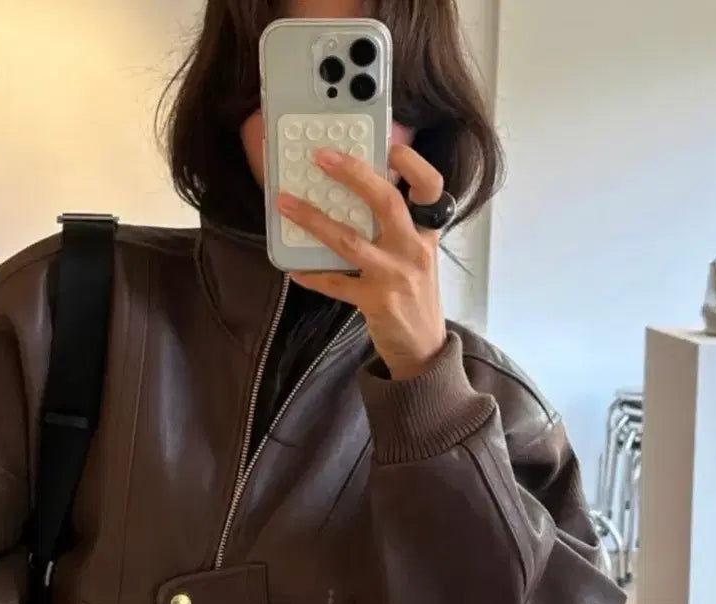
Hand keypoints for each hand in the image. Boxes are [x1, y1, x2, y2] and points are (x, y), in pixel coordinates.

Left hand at [277, 144, 446, 380]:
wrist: (423, 347)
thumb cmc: (415, 296)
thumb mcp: (418, 257)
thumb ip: (398, 229)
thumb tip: (356, 196)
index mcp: (426, 234)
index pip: (430, 189)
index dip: (412, 163)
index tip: (389, 144)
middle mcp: (413, 250)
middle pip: (386, 202)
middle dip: (353, 174)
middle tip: (321, 157)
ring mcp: (395, 276)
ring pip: (350, 240)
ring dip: (313, 220)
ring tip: (285, 204)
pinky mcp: (375, 302)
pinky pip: (335, 283)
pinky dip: (312, 275)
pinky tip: (293, 268)